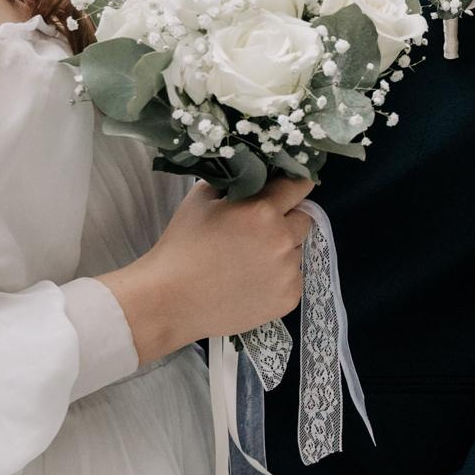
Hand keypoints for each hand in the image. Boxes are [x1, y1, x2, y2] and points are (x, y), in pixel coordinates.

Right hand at [102, 176, 314, 361]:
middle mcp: (282, 240)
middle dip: (286, 220)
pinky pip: (293, 279)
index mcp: (263, 211)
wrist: (171, 302)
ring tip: (249, 262)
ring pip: (297, 251)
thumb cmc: (182, 247)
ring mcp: (289, 272)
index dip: (294, 184)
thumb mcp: (201, 200)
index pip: (299, 186)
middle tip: (258, 231)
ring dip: (281, 251)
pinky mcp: (289, 298)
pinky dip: (279, 279)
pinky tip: (251, 283)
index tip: (290, 188)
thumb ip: (234, 182)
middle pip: (303, 220)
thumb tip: (254, 173)